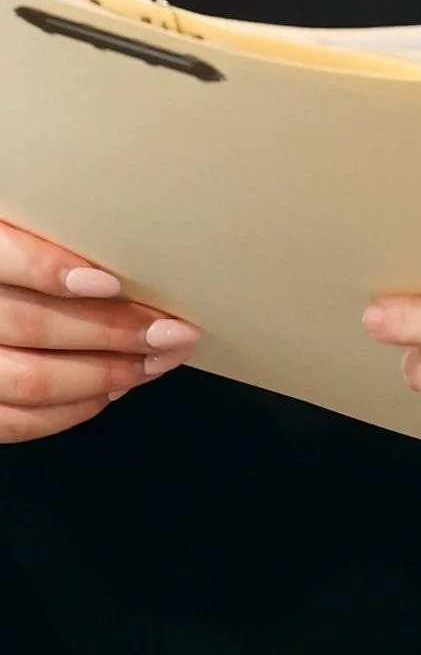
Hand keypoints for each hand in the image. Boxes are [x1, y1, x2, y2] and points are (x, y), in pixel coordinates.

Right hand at [0, 219, 198, 442]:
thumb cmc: (26, 265)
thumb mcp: (30, 233)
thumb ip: (58, 234)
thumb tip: (127, 255)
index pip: (4, 259)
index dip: (50, 270)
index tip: (110, 282)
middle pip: (33, 326)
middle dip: (111, 332)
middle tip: (171, 331)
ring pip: (32, 380)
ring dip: (105, 374)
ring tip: (156, 361)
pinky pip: (18, 421)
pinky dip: (72, 410)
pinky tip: (112, 390)